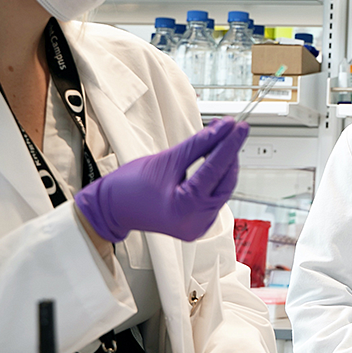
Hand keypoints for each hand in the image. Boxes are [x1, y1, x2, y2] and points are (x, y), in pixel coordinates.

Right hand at [75, 118, 248, 241]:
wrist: (111, 208)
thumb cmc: (129, 187)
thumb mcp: (167, 159)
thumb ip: (199, 144)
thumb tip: (222, 129)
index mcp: (185, 208)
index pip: (215, 170)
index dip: (230, 144)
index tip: (240, 126)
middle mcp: (195, 222)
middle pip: (224, 182)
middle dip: (229, 154)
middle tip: (232, 129)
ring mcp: (198, 226)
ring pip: (222, 190)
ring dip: (224, 165)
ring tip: (222, 140)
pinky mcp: (197, 224)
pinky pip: (214, 198)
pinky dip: (215, 179)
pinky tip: (214, 160)